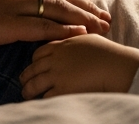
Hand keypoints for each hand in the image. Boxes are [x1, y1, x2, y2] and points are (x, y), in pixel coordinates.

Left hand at [19, 34, 138, 98]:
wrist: (114, 65)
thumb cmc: (106, 52)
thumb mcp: (87, 38)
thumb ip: (75, 39)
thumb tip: (75, 37)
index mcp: (60, 46)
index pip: (38, 52)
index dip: (34, 60)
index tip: (35, 65)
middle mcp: (54, 60)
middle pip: (32, 68)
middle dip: (26, 75)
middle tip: (23, 80)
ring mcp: (56, 75)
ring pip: (33, 84)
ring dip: (28, 90)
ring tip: (26, 94)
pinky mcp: (62, 90)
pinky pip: (45, 96)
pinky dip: (42, 99)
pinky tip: (41, 101)